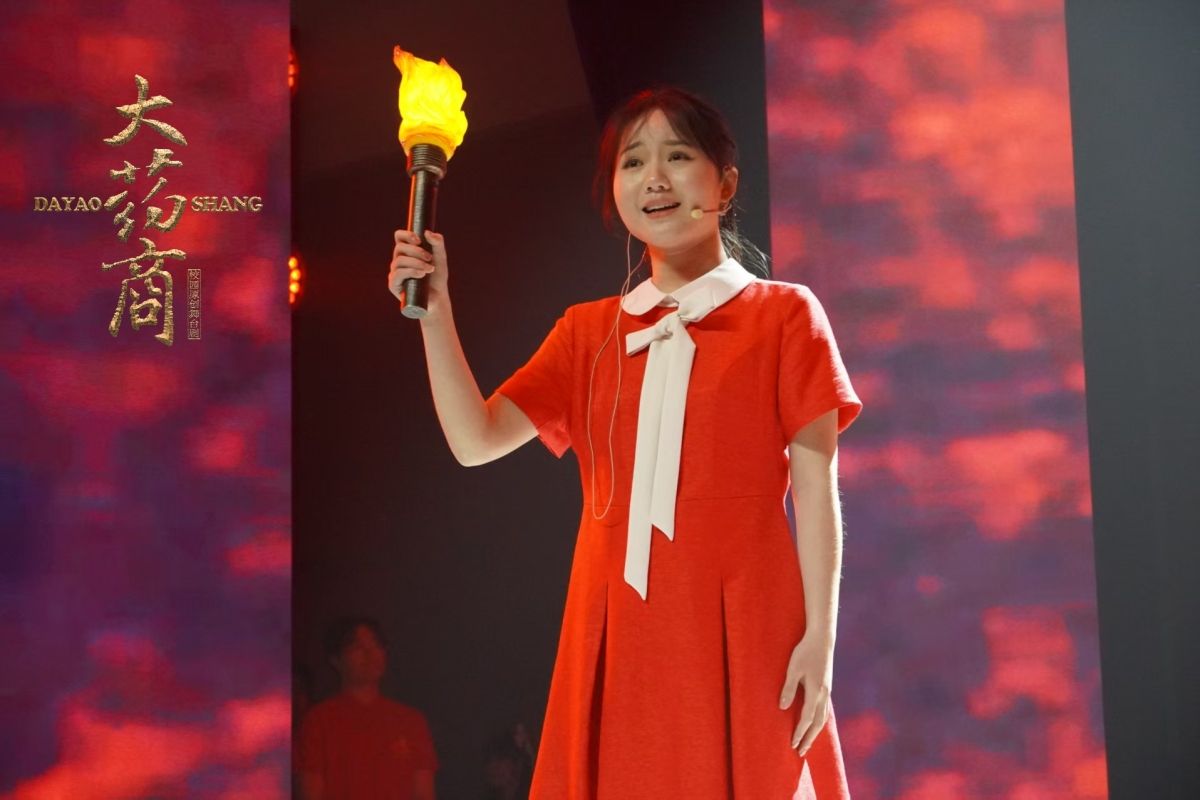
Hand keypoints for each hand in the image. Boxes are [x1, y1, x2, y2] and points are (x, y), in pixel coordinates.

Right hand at [388, 228, 449, 313]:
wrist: (437, 297)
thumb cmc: (437, 277)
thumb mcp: (440, 257)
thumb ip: (437, 243)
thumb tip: (427, 232)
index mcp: (407, 252)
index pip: (399, 237)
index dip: (406, 235)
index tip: (419, 240)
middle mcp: (398, 261)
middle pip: (400, 247)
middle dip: (416, 251)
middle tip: (430, 258)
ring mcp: (395, 272)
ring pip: (399, 261)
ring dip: (416, 263)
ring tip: (430, 269)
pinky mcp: (393, 285)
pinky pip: (398, 274)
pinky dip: (410, 272)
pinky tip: (421, 275)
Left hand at [778, 630, 834, 756]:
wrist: (822, 639)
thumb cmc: (805, 651)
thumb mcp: (793, 669)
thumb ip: (789, 688)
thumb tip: (783, 708)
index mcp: (816, 691)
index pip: (807, 718)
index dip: (800, 732)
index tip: (793, 744)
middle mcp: (824, 695)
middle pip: (817, 723)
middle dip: (809, 738)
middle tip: (800, 752)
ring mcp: (827, 692)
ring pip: (823, 718)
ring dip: (815, 732)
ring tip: (807, 743)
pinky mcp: (827, 687)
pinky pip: (825, 710)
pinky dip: (820, 721)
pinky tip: (815, 724)